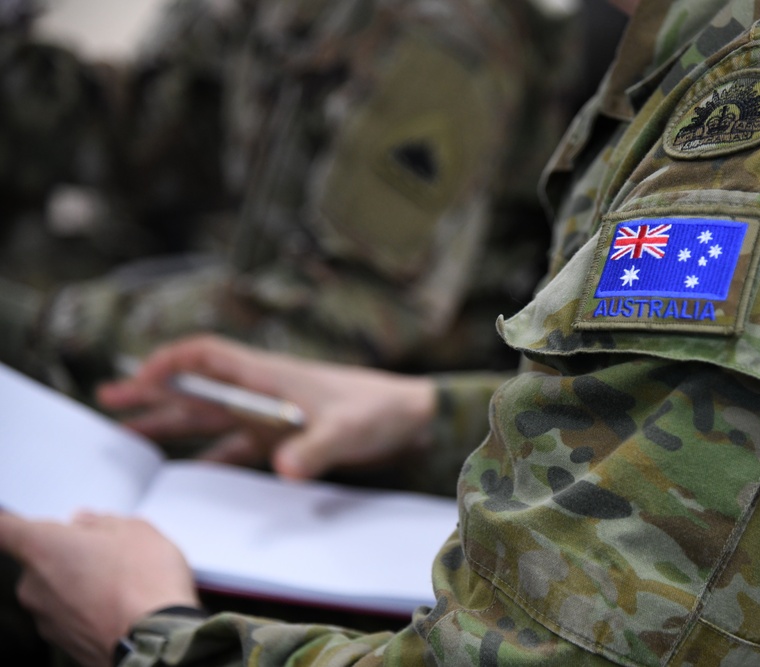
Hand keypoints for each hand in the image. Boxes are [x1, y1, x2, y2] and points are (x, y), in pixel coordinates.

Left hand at [0, 511, 197, 666]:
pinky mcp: (62, 644)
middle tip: (106, 552)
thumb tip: (87, 522)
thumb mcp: (136, 530)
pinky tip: (121, 606)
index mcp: (44, 547)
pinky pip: (70, 617)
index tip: (23, 521)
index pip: (5, 529)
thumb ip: (102, 521)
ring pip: (56, 591)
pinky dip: (89, 610)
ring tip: (123, 583)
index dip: (14, 523)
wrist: (160, 640)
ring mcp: (45, 618)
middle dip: (68, 554)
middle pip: (39, 560)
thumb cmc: (144, 584)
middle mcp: (33, 586)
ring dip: (81, 584)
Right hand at [98, 335, 437, 478]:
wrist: (412, 418)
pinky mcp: (283, 438)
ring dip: (172, 423)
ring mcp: (270, 415)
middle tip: (109, 400)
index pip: (208, 355)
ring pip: (210, 417)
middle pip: (197, 387)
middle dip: (154, 392)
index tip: (139, 378)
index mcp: (268, 375)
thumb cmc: (380, 410)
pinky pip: (235, 446)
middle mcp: (262, 391)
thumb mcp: (346, 430)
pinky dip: (210, 456)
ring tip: (130, 433)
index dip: (171, 361)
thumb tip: (282, 470)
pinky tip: (189, 471)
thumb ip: (314, 450)